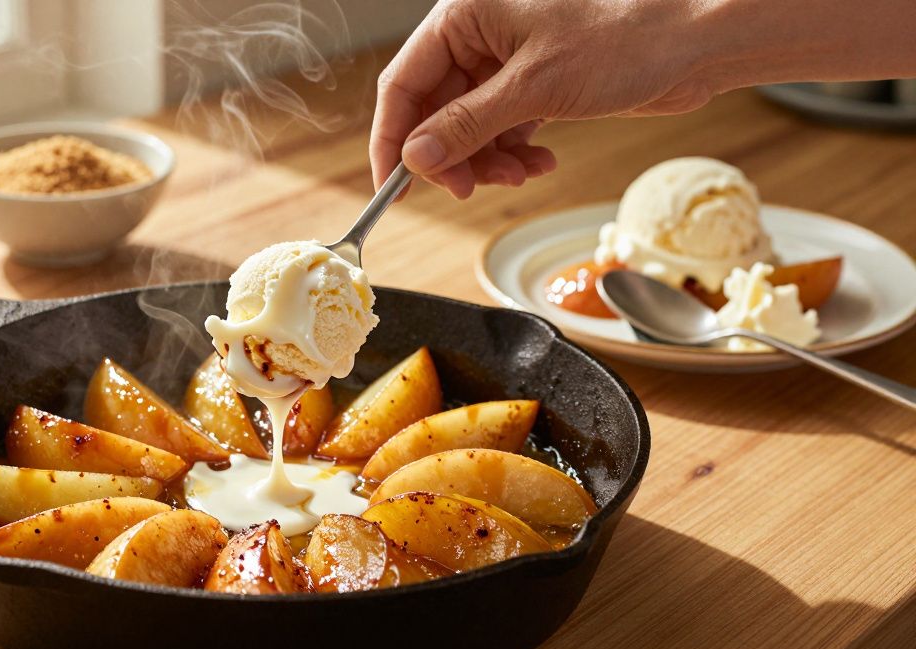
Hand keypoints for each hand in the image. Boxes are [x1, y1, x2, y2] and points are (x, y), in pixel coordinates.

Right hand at [371, 0, 721, 198]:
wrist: (696, 39)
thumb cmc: (626, 35)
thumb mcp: (534, 87)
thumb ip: (467, 125)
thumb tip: (415, 157)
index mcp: (465, 13)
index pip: (404, 83)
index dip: (394, 140)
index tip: (393, 188)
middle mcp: (480, 33)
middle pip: (434, 111)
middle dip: (451, 157)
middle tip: (467, 191)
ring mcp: (508, 60)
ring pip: (468, 127)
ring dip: (486, 161)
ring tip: (519, 175)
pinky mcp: (535, 83)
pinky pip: (501, 129)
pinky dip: (513, 154)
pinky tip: (539, 163)